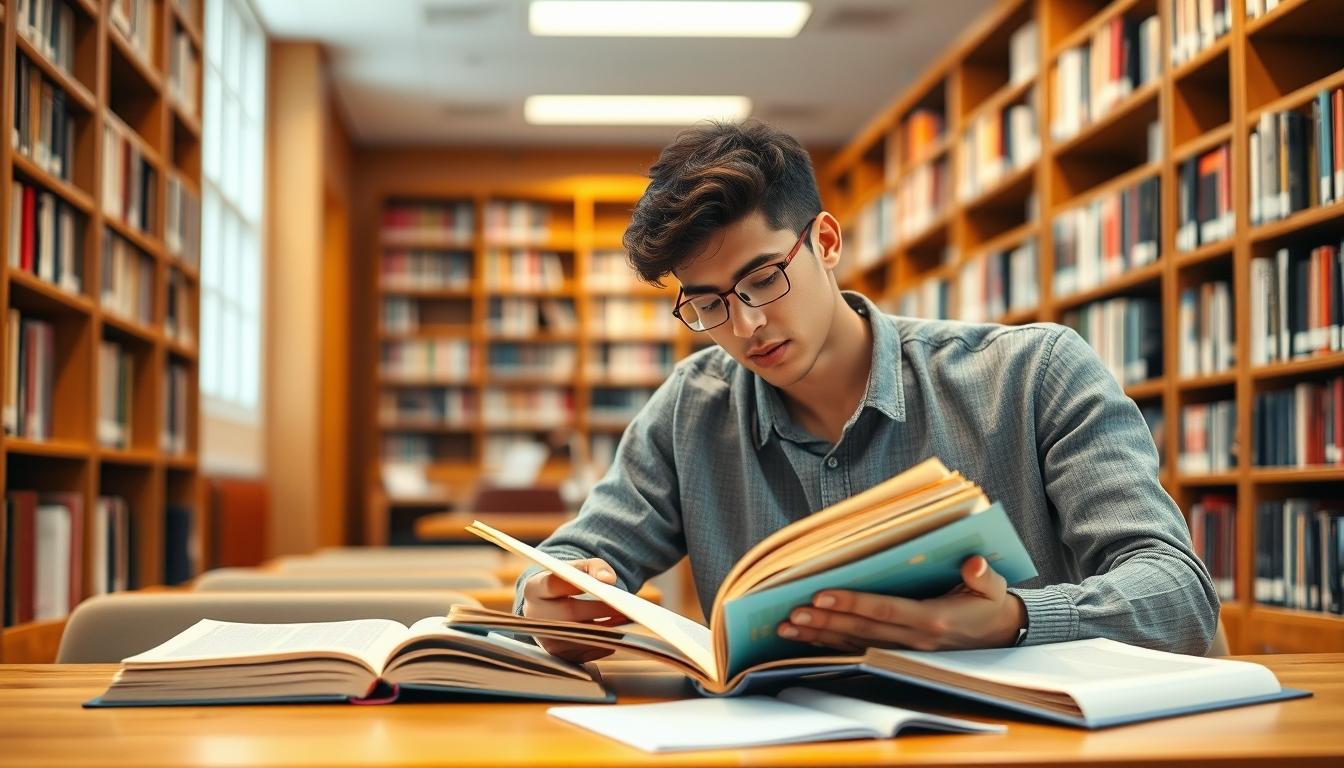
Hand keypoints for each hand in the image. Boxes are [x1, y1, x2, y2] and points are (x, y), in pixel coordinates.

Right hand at [522, 558, 629, 662]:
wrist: (548, 607)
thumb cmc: (565, 585)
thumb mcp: (575, 569)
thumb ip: (593, 567)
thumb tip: (608, 580)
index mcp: (534, 589)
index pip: (553, 584)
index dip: (578, 583)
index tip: (607, 583)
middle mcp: (534, 616)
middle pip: (569, 613)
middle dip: (599, 609)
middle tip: (624, 606)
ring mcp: (544, 638)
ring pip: (577, 636)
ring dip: (604, 629)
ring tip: (624, 619)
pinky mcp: (557, 656)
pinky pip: (583, 654)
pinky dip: (601, 645)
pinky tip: (614, 636)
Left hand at [776, 555, 1026, 652]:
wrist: (997, 638)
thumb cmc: (988, 606)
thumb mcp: (992, 590)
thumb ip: (983, 576)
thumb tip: (973, 563)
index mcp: (932, 620)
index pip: (885, 610)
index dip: (853, 602)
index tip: (822, 593)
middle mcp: (912, 640)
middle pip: (860, 629)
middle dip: (825, 620)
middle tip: (792, 611)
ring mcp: (902, 651)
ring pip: (852, 643)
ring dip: (819, 635)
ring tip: (787, 627)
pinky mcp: (895, 655)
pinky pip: (856, 650)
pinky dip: (828, 644)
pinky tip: (805, 637)